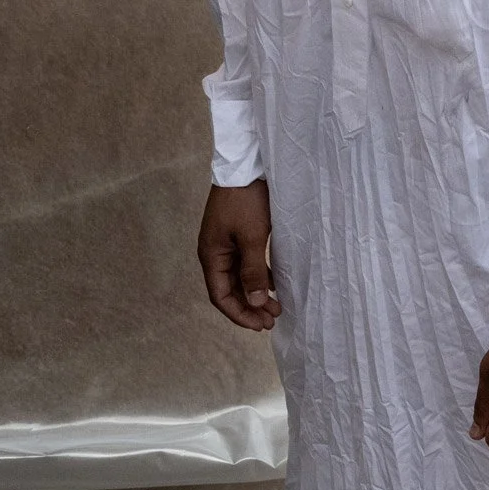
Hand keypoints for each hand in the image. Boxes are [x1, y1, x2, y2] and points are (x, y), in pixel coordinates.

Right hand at [198, 180, 279, 330]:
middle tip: (273, 319)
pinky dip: (259, 276)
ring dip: (256, 293)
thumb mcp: (251, 238)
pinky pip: (246, 264)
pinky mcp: (238, 235)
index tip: (260, 324)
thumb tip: (253, 303)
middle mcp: (215, 253)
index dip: (239, 313)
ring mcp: (226, 244)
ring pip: (240, 278)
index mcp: (211, 255)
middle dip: (250, 306)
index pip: (220, 295)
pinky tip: (275, 285)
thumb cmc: (246, 201)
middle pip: (230, 289)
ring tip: (277, 307)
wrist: (246, 165)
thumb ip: (252, 272)